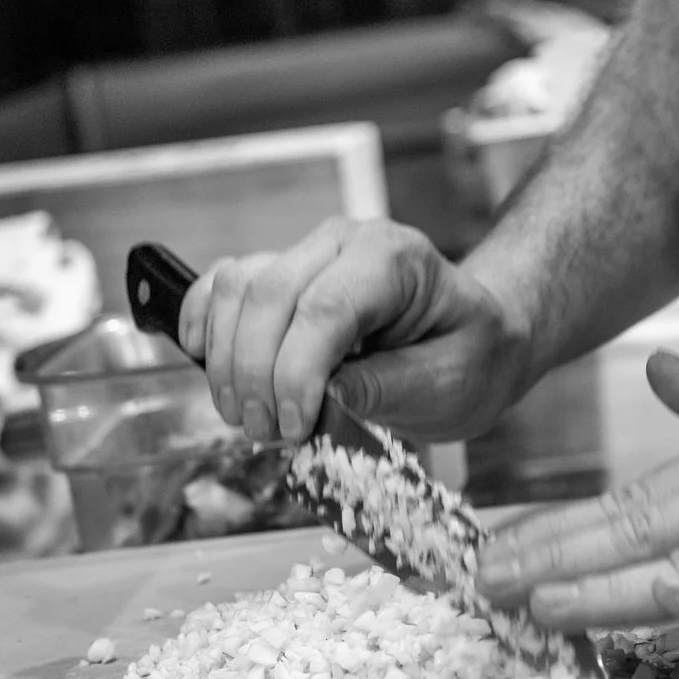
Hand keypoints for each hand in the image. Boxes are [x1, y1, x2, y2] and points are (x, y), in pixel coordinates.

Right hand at [179, 217, 533, 443]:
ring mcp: (305, 253)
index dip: (295, 373)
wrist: (474, 337)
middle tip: (267, 435)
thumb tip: (328, 397)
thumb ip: (393, 386)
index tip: (294, 428)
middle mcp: (343, 243)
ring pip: (236, 289)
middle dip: (254, 375)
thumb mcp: (452, 382)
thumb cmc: (470, 356)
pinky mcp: (280, 274)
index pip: (324, 308)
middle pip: (268, 297)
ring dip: (226, 360)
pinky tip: (204, 360)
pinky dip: (204, 320)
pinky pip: (223, 285)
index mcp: (395, 259)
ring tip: (249, 419)